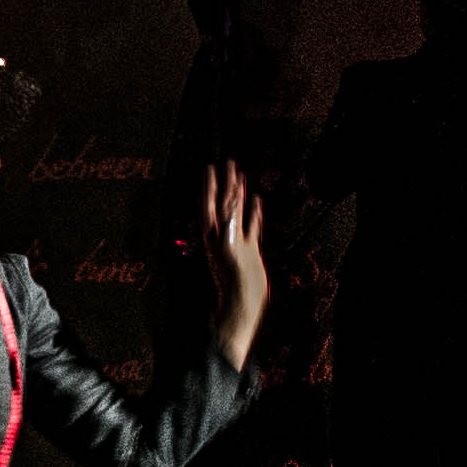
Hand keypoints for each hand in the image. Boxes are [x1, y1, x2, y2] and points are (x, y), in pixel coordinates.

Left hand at [199, 162, 267, 371]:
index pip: (211, 204)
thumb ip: (229, 230)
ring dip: (238, 194)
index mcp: (214, 235)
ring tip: (240, 176)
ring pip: (238, 212)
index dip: (210, 186)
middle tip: (227, 163)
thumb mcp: (230, 252)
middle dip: (224, 184)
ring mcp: (236, 242)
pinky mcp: (249, 251)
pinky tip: (256, 200)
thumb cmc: (233, 282)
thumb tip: (228, 209)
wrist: (243, 304)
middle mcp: (223, 236)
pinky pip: (251, 226)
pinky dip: (253, 212)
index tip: (211, 167)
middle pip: (223, 204)